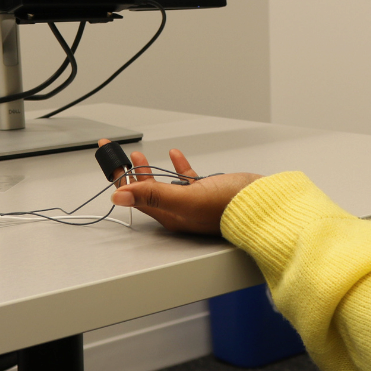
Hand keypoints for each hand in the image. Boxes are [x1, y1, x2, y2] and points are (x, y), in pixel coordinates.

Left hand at [99, 139, 261, 235]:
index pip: (135, 195)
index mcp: (170, 215)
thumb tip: (118, 196)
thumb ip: (153, 195)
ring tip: (137, 156)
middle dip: (128, 173)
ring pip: (163, 185)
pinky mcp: (207, 193)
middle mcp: (179, 211)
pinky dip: (178, 167)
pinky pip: (186, 180)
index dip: (119, 177)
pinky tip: (175, 155)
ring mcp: (193, 202)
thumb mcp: (187, 199)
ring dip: (149, 169)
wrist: (263, 204)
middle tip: (115, 155)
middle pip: (145, 190)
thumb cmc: (229, 206)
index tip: (107, 156)